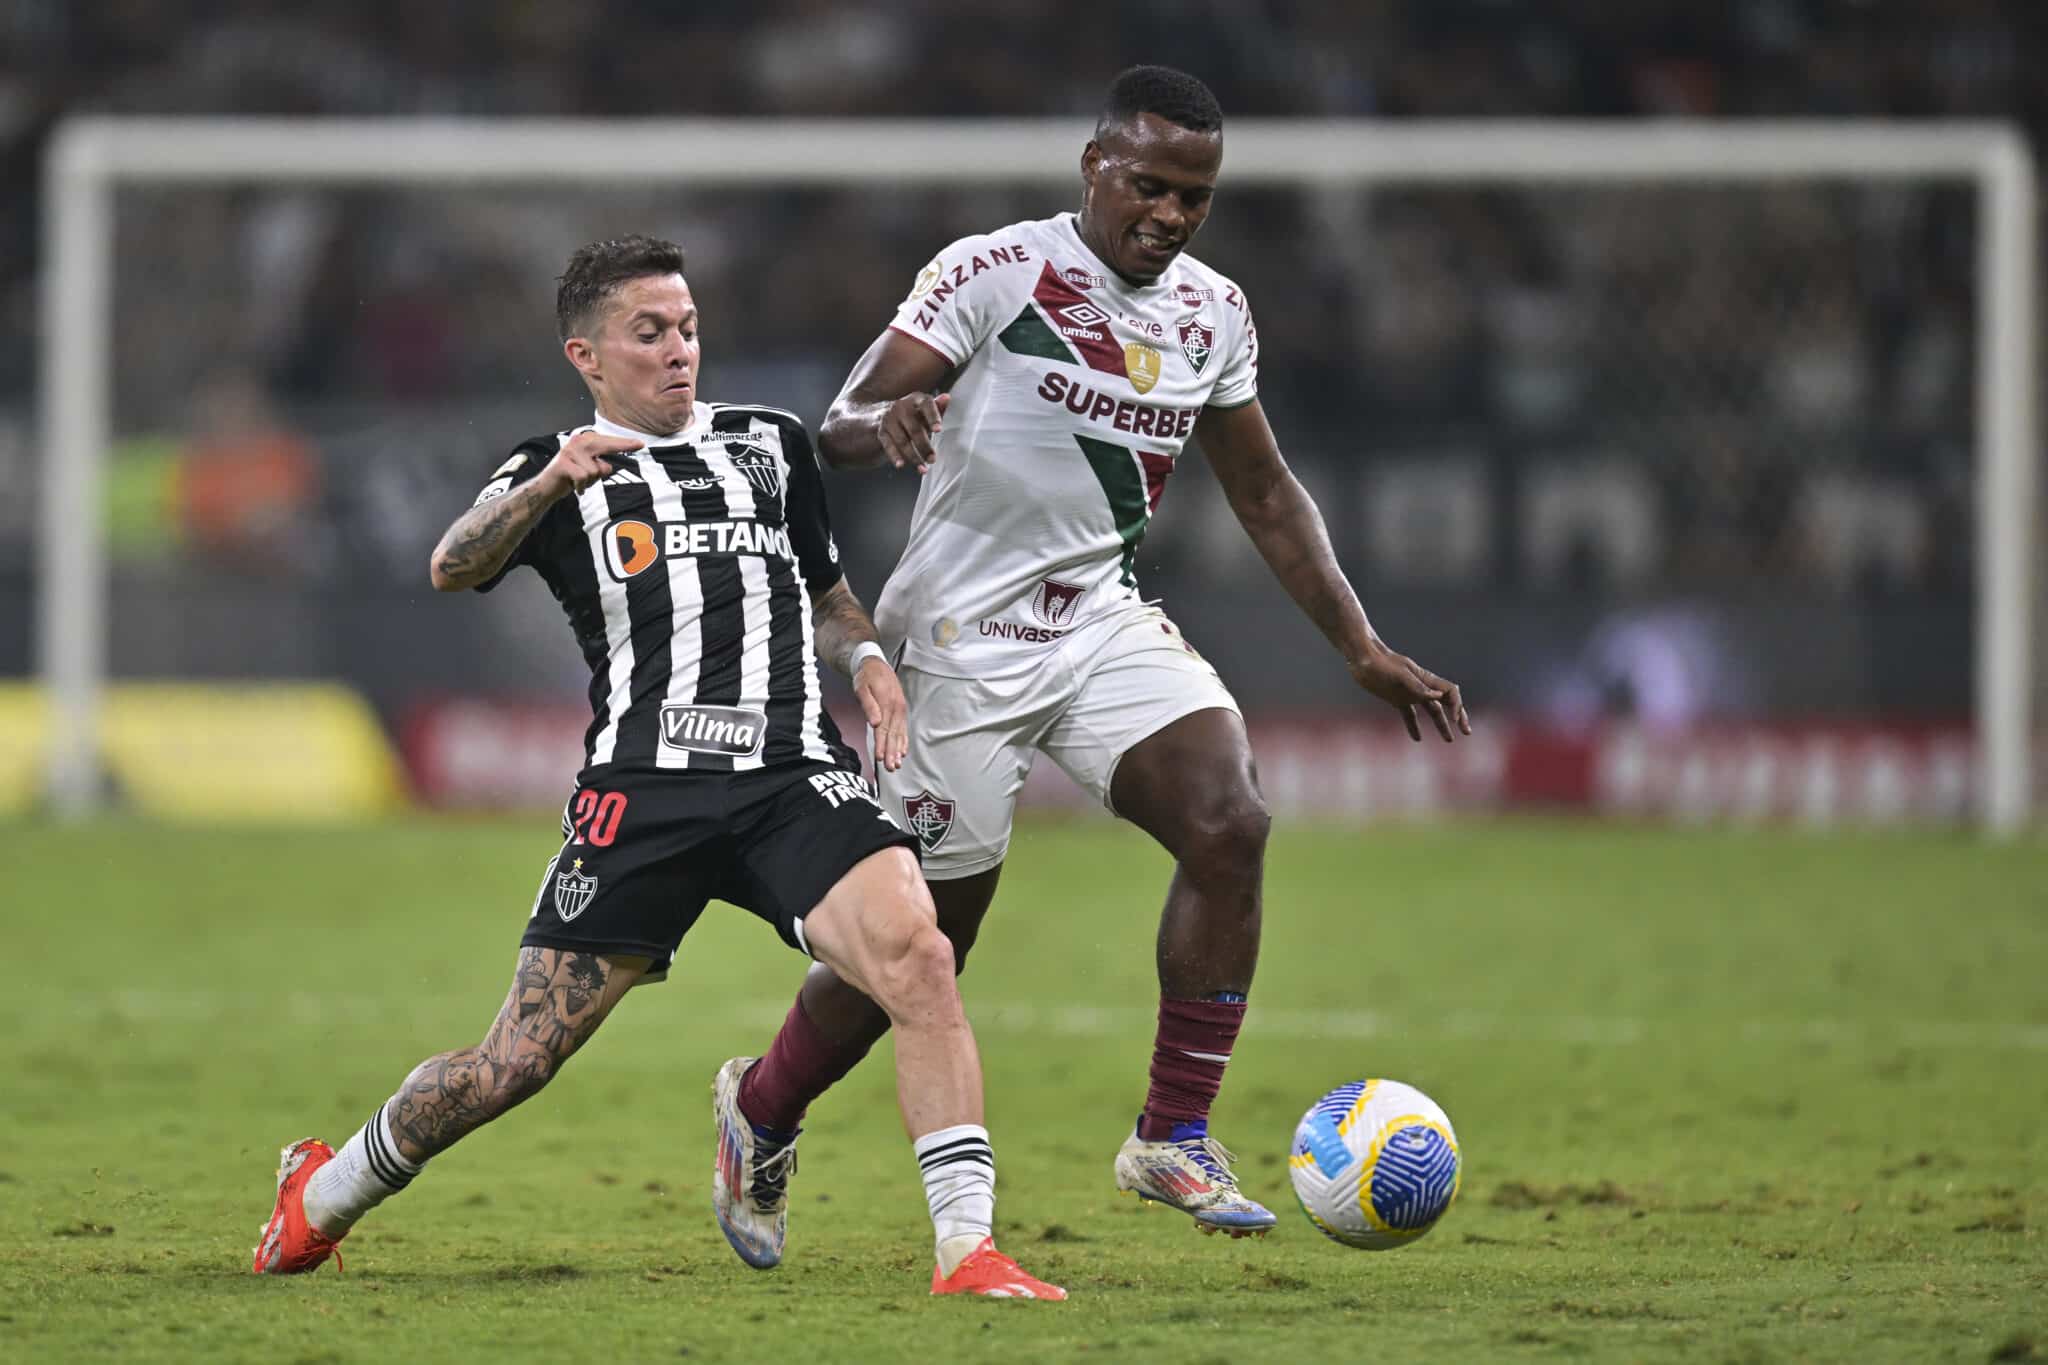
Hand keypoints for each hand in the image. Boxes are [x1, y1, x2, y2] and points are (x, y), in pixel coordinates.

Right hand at [537, 431, 643, 498]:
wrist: (547, 487)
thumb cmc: (571, 477)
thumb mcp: (589, 468)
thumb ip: (601, 463)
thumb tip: (613, 464)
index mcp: (584, 441)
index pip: (608, 441)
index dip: (624, 443)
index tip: (640, 444)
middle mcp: (577, 442)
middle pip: (605, 446)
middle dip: (621, 447)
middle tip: (640, 445)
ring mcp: (569, 452)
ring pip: (595, 469)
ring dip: (590, 481)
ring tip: (580, 481)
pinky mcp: (563, 464)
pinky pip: (583, 477)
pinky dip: (581, 486)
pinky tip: (575, 487)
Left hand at [854, 655, 909, 770]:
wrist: (876, 664)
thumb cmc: (866, 676)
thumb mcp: (862, 687)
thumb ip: (868, 705)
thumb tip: (875, 722)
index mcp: (887, 703)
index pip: (884, 729)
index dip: (882, 745)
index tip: (880, 758)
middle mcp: (896, 709)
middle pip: (893, 735)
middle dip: (892, 753)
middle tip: (890, 768)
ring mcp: (900, 710)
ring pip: (899, 734)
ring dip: (898, 750)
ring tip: (897, 764)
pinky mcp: (900, 711)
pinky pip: (903, 729)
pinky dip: (903, 741)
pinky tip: (903, 751)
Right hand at [877, 392, 948, 472]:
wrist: (884, 416)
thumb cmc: (912, 415)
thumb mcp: (924, 411)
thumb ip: (937, 407)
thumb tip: (947, 397)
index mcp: (916, 399)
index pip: (926, 405)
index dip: (933, 417)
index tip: (938, 430)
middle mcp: (901, 406)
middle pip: (915, 428)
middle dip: (924, 446)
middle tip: (932, 460)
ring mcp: (889, 418)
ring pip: (902, 440)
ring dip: (913, 456)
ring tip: (923, 468)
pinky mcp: (881, 431)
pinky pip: (888, 445)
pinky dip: (895, 456)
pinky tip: (901, 465)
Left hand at [1351, 643, 1469, 742]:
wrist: (1362, 658)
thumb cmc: (1380, 663)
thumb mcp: (1399, 675)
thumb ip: (1418, 686)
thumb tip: (1439, 696)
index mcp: (1425, 679)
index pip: (1450, 692)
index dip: (1457, 706)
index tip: (1455, 720)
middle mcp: (1421, 687)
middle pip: (1446, 703)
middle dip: (1458, 716)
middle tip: (1466, 732)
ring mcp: (1410, 693)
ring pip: (1431, 711)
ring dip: (1441, 725)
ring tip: (1449, 740)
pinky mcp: (1397, 699)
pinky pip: (1409, 715)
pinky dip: (1413, 726)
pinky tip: (1417, 738)